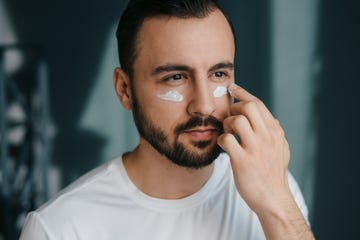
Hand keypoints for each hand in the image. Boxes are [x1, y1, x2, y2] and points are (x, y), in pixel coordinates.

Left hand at [218, 84, 314, 238]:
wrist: (273, 199)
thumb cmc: (274, 174)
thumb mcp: (281, 150)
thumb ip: (276, 133)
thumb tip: (271, 118)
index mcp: (275, 132)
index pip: (259, 104)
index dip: (243, 94)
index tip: (232, 88)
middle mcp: (267, 137)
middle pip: (249, 107)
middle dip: (235, 106)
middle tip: (229, 115)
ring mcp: (255, 149)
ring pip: (238, 120)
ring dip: (228, 123)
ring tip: (228, 132)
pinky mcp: (243, 161)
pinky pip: (227, 140)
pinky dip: (222, 139)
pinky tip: (224, 146)